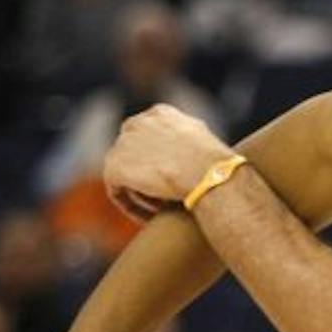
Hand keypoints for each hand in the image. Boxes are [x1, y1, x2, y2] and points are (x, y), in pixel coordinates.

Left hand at [103, 104, 234, 213]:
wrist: (209, 173)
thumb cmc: (216, 163)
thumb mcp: (203, 140)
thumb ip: (185, 139)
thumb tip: (185, 153)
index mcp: (159, 113)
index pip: (146, 134)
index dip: (155, 159)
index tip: (169, 178)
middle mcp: (137, 123)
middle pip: (130, 152)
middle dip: (143, 174)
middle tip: (160, 195)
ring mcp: (123, 144)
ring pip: (123, 173)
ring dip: (139, 192)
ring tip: (159, 210)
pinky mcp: (115, 167)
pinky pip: (117, 191)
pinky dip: (131, 206)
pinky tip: (149, 217)